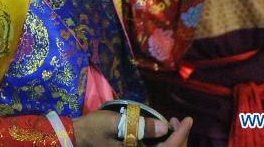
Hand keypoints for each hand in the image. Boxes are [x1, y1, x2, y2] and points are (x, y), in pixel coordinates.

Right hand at [72, 110, 191, 145]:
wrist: (75, 139)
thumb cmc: (92, 129)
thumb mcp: (114, 123)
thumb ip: (139, 126)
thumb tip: (163, 127)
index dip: (181, 134)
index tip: (187, 119)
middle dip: (179, 139)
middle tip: (179, 121)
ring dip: (172, 142)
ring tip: (171, 125)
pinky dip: (162, 145)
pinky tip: (159, 134)